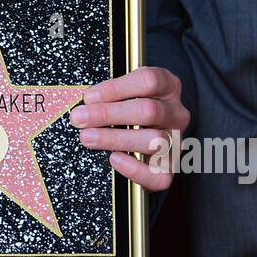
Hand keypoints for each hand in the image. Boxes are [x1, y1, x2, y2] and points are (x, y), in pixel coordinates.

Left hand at [68, 66, 188, 190]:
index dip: (116, 88)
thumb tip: (85, 102)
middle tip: (79, 118)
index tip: (89, 97)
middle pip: (149, 110)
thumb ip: (110, 94)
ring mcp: (176, 140)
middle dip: (108, 114)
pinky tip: (115, 158)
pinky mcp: (171, 166)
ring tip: (88, 137)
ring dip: (115, 138)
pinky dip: (136, 168)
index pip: (149, 81)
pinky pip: (160, 175)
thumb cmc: (132, 106)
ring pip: (154, 140)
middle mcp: (176, 112)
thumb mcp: (126, 91)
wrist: (148, 132)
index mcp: (168, 86)